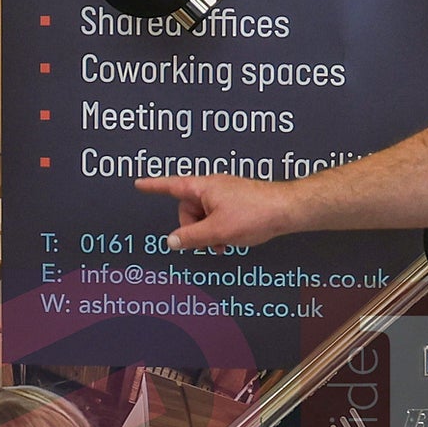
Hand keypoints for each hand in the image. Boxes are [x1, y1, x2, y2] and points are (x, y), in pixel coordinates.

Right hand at [136, 174, 293, 252]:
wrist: (287, 210)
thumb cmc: (255, 214)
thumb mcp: (218, 231)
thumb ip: (192, 237)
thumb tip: (172, 241)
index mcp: (203, 187)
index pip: (171, 186)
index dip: (154, 186)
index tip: (139, 184)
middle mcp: (212, 186)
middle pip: (188, 208)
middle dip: (194, 227)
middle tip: (208, 241)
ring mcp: (225, 193)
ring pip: (204, 215)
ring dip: (209, 231)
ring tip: (224, 242)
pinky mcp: (237, 201)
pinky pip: (218, 215)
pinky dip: (220, 229)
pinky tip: (231, 240)